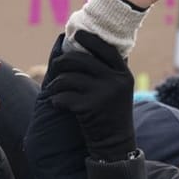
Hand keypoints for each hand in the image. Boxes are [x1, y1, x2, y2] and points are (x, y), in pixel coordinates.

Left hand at [42, 31, 136, 161]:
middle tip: (55, 67)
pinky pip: (64, 96)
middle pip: (81, 60)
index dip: (90, 40)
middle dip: (62, 63)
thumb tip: (86, 47)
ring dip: (56, 84)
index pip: (105, 49)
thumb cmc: (110, 113)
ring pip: (68, 78)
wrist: (115, 143)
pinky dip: (57, 100)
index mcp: (123, 74)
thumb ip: (106, 71)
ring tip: (55, 90)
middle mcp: (115, 81)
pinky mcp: (89, 108)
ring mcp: (102, 94)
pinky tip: (58, 104)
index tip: (77, 35)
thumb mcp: (117, 89)